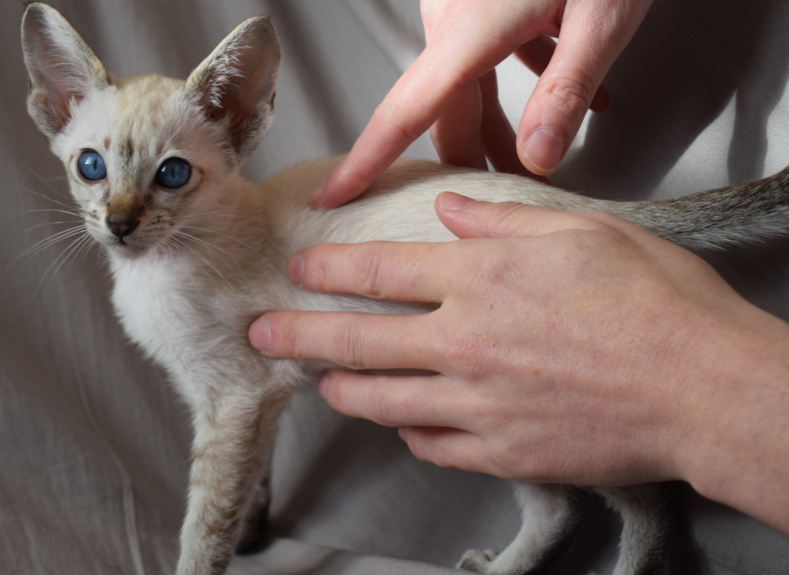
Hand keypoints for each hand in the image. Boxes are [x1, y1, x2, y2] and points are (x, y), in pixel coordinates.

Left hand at [249, 194, 788, 533]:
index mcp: (480, 279)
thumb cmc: (654, 301)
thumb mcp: (583, 233)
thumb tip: (451, 213)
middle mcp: (464, 342)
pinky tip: (405, 426)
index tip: (296, 270)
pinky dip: (411, 434)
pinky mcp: (500, 454)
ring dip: (342, 390)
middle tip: (261, 336)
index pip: (378, 271)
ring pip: (383, 401)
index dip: (327, 269)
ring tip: (320, 385)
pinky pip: (433, 446)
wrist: (701, 387)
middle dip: (298, 336)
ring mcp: (477, 404)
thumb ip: (503, 223)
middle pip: (357, 341)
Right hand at [312, 0, 652, 208]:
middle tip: (502, 193)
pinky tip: (567, 91)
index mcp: (470, 30)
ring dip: (498, 126)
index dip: (365, 163)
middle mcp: (455, 20)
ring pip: (465, 87)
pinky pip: (485, 55)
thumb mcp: (603, 16)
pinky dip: (518, 82)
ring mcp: (465, 6)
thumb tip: (537, 158)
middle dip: (471, 159)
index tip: (331, 196)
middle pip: (444, 110)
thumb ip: (567, 92)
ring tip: (534, 157)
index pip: (404, 114)